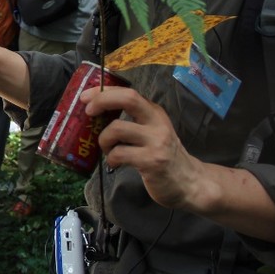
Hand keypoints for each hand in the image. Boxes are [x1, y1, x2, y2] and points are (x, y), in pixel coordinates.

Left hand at [80, 86, 209, 212]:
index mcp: (154, 112)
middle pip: (128, 99)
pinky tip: (115, 163)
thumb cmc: (163, 155)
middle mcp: (157, 123)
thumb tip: (96, 112)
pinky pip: (119, 153)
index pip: (128, 92)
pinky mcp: (151, 161)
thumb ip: (133, 120)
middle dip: (101, 101)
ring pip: (117, 128)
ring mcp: (156, 142)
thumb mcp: (152, 131)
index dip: (104, 92)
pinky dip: (111, 158)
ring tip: (107, 149)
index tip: (85, 97)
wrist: (189, 182)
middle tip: (88, 112)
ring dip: (103, 139)